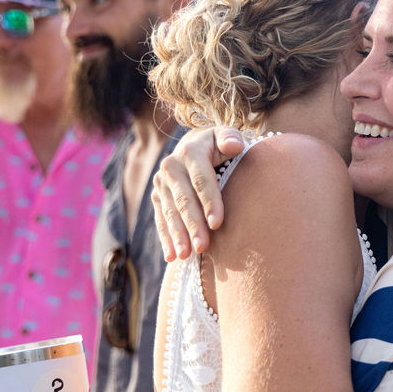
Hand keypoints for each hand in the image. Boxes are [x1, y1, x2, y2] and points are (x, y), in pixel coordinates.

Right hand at [152, 126, 244, 260]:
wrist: (194, 145)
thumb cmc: (218, 145)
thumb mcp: (225, 135)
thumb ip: (230, 138)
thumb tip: (235, 146)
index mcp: (190, 152)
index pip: (201, 180)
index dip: (209, 201)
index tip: (218, 223)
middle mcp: (171, 167)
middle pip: (184, 200)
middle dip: (193, 225)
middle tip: (202, 247)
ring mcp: (161, 184)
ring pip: (170, 213)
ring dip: (177, 236)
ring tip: (185, 256)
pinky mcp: (157, 197)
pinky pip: (161, 220)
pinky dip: (166, 239)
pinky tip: (171, 257)